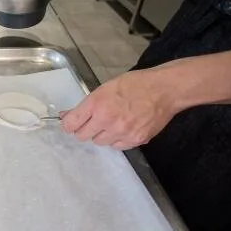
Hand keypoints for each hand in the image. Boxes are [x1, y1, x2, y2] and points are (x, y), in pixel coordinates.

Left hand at [60, 69, 178, 149]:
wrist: (164, 90)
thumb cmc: (135, 84)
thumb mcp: (105, 88)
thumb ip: (86, 104)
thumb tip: (66, 115)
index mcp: (97, 104)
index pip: (71, 124)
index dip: (68, 125)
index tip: (70, 124)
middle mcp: (107, 120)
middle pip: (83, 136)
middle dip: (85, 129)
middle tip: (93, 122)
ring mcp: (122, 132)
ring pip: (99, 142)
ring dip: (101, 135)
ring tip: (112, 123)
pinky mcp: (135, 140)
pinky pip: (117, 146)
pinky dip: (117, 139)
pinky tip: (124, 128)